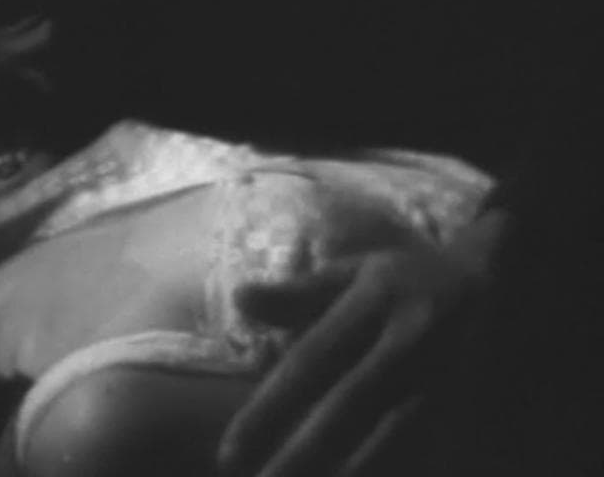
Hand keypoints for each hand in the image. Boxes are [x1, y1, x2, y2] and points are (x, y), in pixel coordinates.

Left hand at [216, 217, 501, 476]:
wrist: (501, 280)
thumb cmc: (404, 281)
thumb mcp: (351, 273)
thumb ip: (295, 294)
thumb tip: (239, 299)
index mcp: (372, 303)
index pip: (311, 361)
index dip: (270, 409)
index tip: (230, 453)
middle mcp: (409, 340)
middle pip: (350, 406)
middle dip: (304, 454)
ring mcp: (446, 376)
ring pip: (396, 438)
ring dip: (354, 472)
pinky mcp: (471, 406)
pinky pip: (433, 450)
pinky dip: (400, 471)